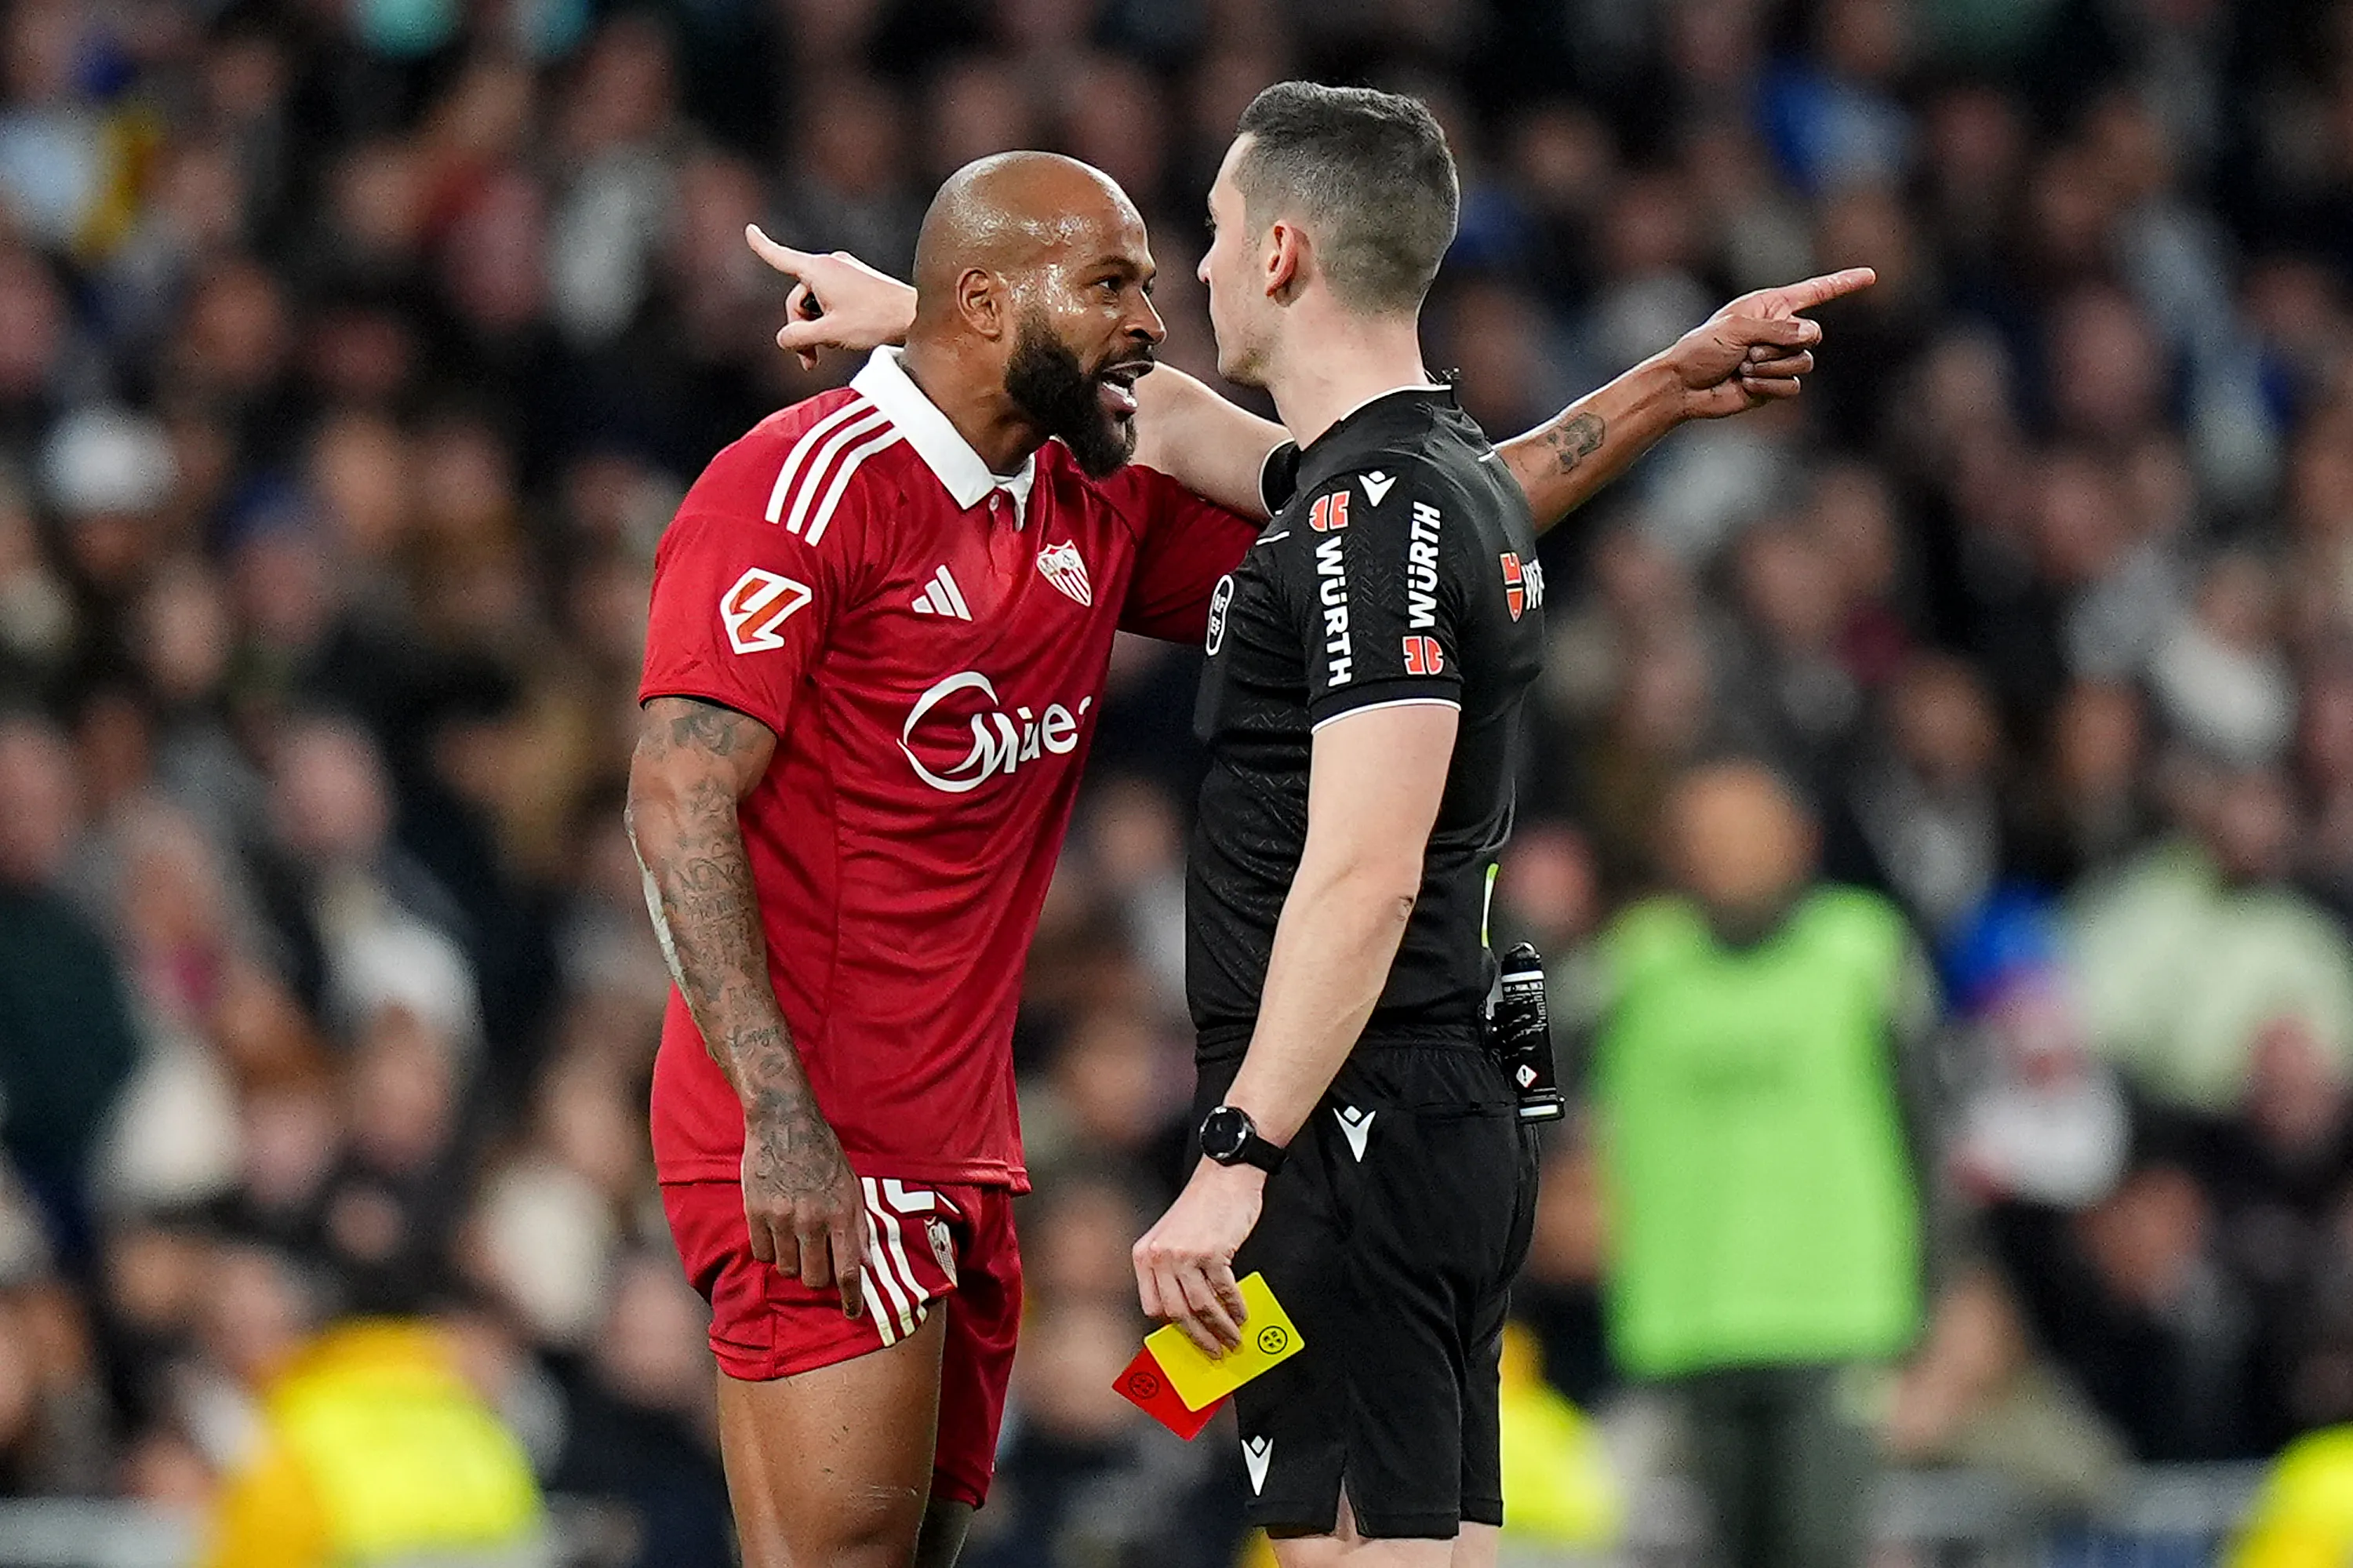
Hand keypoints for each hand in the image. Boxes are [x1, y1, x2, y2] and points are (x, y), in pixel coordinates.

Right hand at [741, 1091, 866, 1317]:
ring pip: (787, 1269)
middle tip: (818, 1264)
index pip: (847, 1271)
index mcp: (840, 1212)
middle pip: (814, 1278)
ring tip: (796, 1244)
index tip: (852, 1315)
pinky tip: (776, 1234)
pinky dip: (770, 1252)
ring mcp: (781, 1217)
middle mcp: (811, 1220)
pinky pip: (762, 1254)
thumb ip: (857, 1225)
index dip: (850, 1300)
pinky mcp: (755, 1212)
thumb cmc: (823, 1153)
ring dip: (793, 1264)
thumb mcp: (851, 1185)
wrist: (784, 1121)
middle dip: (818, 1279)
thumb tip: (866, 1263)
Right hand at [745, 225, 917, 369]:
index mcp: (819, 270)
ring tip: (828, 351)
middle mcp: (830, 264)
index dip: (762, 246)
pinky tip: (840, 338)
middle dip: (800, 328)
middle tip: (810, 360)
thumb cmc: (875, 321)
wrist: (916, 316)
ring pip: (815, 303)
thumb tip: (783, 339)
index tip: (750, 230)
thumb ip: (797, 337)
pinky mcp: (857, 282)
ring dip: (816, 328)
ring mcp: (845, 272)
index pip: (781, 257)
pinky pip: (831, 300)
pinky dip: (829, 320)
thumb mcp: (829, 334)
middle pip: (798, 298)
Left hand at [1133, 1158, 1263, 1356]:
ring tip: (1234, 1340)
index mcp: (1144, 1254)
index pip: (1152, 1306)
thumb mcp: (1174, 1237)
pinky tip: (1242, 1316)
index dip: (1171, 1328)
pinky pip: (1224, 1291)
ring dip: (1220, 1329)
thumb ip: (1173, 1271)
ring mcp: (1184, 1254)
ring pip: (1201, 1307)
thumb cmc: (1203, 1207)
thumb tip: (1189, 1317)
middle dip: (1198, 1338)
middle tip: (1215, 1352)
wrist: (1225, 1174)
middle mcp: (1159, 1256)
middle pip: (1176, 1313)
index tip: (1188, 1340)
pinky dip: (1235, 1308)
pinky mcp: (1212, 1252)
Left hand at [1664, 266, 1876, 419]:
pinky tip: (1746, 385)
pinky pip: (1793, 387)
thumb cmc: (1702, 349)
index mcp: (1771, 306)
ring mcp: (1779, 359)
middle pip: (1813, 335)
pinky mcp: (1775, 385)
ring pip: (1805, 363)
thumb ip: (1778, 330)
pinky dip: (1770, 386)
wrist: (1684, 387)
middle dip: (1780, 345)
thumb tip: (1812, 336)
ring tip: (1743, 368)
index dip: (1844, 283)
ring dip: (1771, 368)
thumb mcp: (1737, 329)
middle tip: (1746, 352)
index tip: (1871, 275)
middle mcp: (1780, 330)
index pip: (1816, 292)